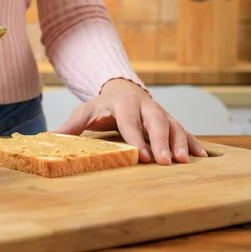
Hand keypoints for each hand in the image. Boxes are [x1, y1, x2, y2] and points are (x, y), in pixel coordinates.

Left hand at [55, 78, 207, 164]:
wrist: (120, 89)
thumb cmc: (100, 106)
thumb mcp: (84, 112)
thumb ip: (70, 126)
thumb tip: (49, 137)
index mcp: (123, 104)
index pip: (129, 122)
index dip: (135, 138)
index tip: (141, 155)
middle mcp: (145, 106)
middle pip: (156, 122)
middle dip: (161, 142)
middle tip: (165, 162)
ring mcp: (160, 112)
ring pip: (173, 126)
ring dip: (180, 143)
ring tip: (185, 161)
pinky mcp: (170, 119)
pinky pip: (184, 130)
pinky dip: (193, 142)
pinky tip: (201, 156)